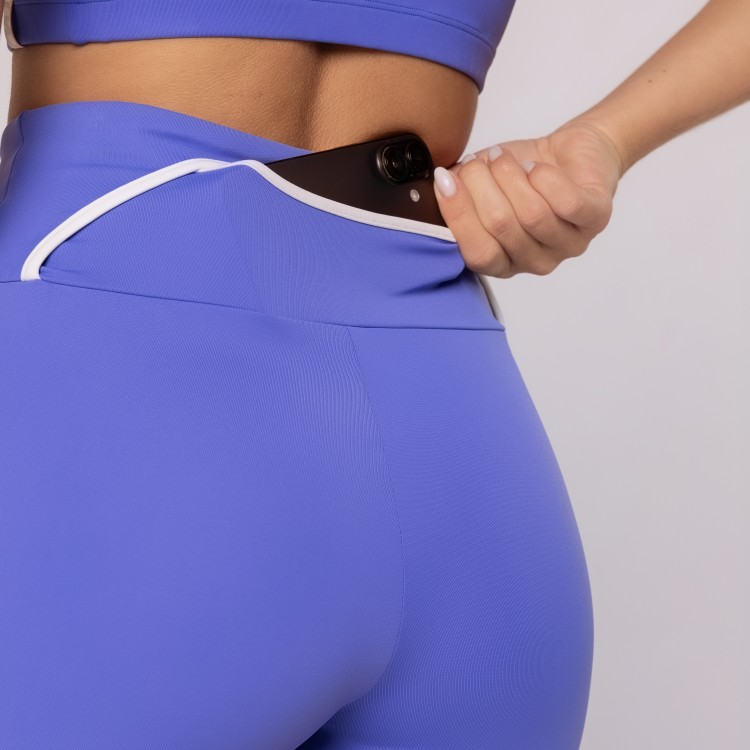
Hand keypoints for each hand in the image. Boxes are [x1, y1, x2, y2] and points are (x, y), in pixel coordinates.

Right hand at [432, 120, 623, 277]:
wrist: (571, 152)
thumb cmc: (522, 173)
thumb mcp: (482, 185)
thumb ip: (459, 194)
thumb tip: (440, 186)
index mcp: (504, 263)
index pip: (478, 254)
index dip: (459, 215)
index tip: (445, 180)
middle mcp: (536, 262)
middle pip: (502, 228)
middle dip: (482, 185)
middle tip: (480, 161)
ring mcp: (569, 245)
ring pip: (532, 214)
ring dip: (511, 176)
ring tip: (503, 158)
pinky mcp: (596, 219)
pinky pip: (566, 203)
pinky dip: (544, 177)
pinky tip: (535, 166)